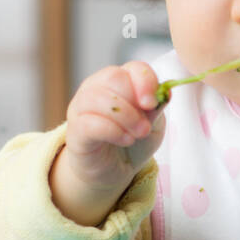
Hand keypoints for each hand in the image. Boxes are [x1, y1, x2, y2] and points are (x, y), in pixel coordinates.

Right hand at [62, 61, 167, 191]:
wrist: (113, 171)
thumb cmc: (133, 142)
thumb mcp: (152, 125)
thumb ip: (156, 109)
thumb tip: (165, 93)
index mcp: (121, 82)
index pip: (133, 68)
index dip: (145, 82)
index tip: (152, 104)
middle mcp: (97, 88)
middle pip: (113, 77)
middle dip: (134, 102)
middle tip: (146, 127)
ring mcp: (82, 108)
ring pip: (98, 97)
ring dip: (125, 117)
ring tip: (138, 135)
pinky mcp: (74, 130)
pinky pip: (89, 122)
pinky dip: (112, 131)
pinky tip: (126, 140)